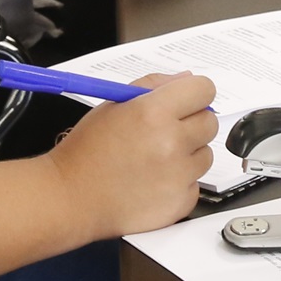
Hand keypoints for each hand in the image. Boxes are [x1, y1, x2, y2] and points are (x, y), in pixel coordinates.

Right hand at [45, 72, 218, 236]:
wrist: (71, 198)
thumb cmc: (86, 152)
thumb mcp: (112, 105)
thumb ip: (153, 86)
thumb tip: (185, 78)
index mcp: (154, 112)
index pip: (204, 89)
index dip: (194, 94)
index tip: (186, 101)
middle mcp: (171, 142)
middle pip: (209, 122)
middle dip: (191, 123)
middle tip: (164, 133)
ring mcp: (179, 175)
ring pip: (205, 154)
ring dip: (187, 154)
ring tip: (154, 160)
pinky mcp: (181, 202)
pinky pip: (195, 184)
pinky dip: (180, 183)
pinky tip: (153, 181)